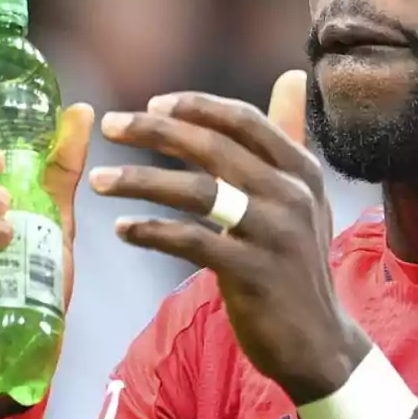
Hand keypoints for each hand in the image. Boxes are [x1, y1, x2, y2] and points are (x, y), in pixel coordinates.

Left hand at [89, 71, 368, 402]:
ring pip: (197, 192)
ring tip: (99, 181)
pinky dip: (151, 232)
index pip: (244, 120)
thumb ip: (289, 138)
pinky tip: (123, 229)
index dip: (196, 107)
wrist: (318, 341)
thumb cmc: (298, 263)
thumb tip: (291, 77)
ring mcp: (275, 234)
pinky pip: (191, 241)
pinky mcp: (253, 273)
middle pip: (214, 148)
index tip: (152, 103)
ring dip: (140, 182)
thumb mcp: (305, 197)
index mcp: (302, 170)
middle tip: (111, 125)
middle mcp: (293, 195)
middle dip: (156, 131)